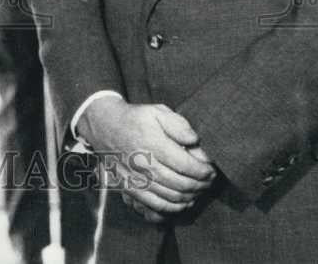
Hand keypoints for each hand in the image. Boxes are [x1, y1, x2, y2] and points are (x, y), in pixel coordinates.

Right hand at [80, 97, 216, 216]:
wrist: (105, 126)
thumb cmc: (136, 118)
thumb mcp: (157, 111)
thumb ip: (178, 125)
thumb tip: (195, 141)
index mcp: (152, 143)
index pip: (186, 165)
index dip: (204, 171)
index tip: (212, 170)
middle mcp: (143, 163)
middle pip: (181, 183)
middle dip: (201, 185)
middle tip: (209, 181)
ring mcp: (136, 178)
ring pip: (171, 196)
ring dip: (190, 196)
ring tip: (199, 189)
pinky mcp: (129, 187)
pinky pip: (156, 204)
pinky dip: (174, 207)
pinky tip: (184, 201)